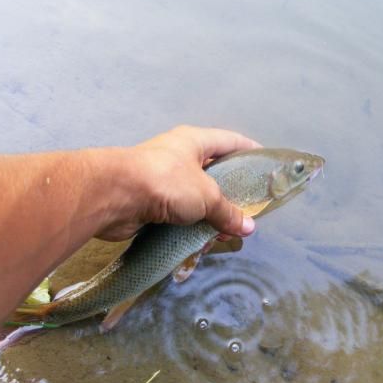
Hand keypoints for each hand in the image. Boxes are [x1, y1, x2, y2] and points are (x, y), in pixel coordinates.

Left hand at [98, 125, 260, 240]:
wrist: (116, 196)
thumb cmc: (167, 182)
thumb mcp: (206, 195)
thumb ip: (228, 211)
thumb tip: (248, 227)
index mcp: (194, 141)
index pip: (230, 141)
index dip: (250, 150)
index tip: (266, 165)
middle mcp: (178, 157)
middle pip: (213, 173)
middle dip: (230, 194)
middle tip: (247, 211)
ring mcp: (163, 180)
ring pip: (195, 198)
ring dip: (209, 216)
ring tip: (224, 233)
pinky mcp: (151, 202)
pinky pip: (178, 214)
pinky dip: (190, 227)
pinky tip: (201, 241)